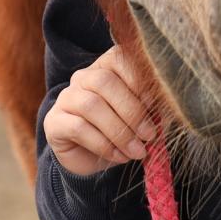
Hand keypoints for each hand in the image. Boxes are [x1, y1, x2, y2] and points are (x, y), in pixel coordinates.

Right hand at [45, 46, 160, 176]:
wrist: (91, 160)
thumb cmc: (120, 132)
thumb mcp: (139, 117)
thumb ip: (149, 108)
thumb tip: (166, 108)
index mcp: (106, 67)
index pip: (119, 58)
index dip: (139, 80)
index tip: (156, 105)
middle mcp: (83, 77)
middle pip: (104, 82)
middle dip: (132, 111)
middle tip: (150, 135)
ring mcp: (66, 98)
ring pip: (91, 105)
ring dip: (119, 131)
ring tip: (137, 150)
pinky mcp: (54, 122)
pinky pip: (78, 128)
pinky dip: (104, 144)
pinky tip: (119, 156)